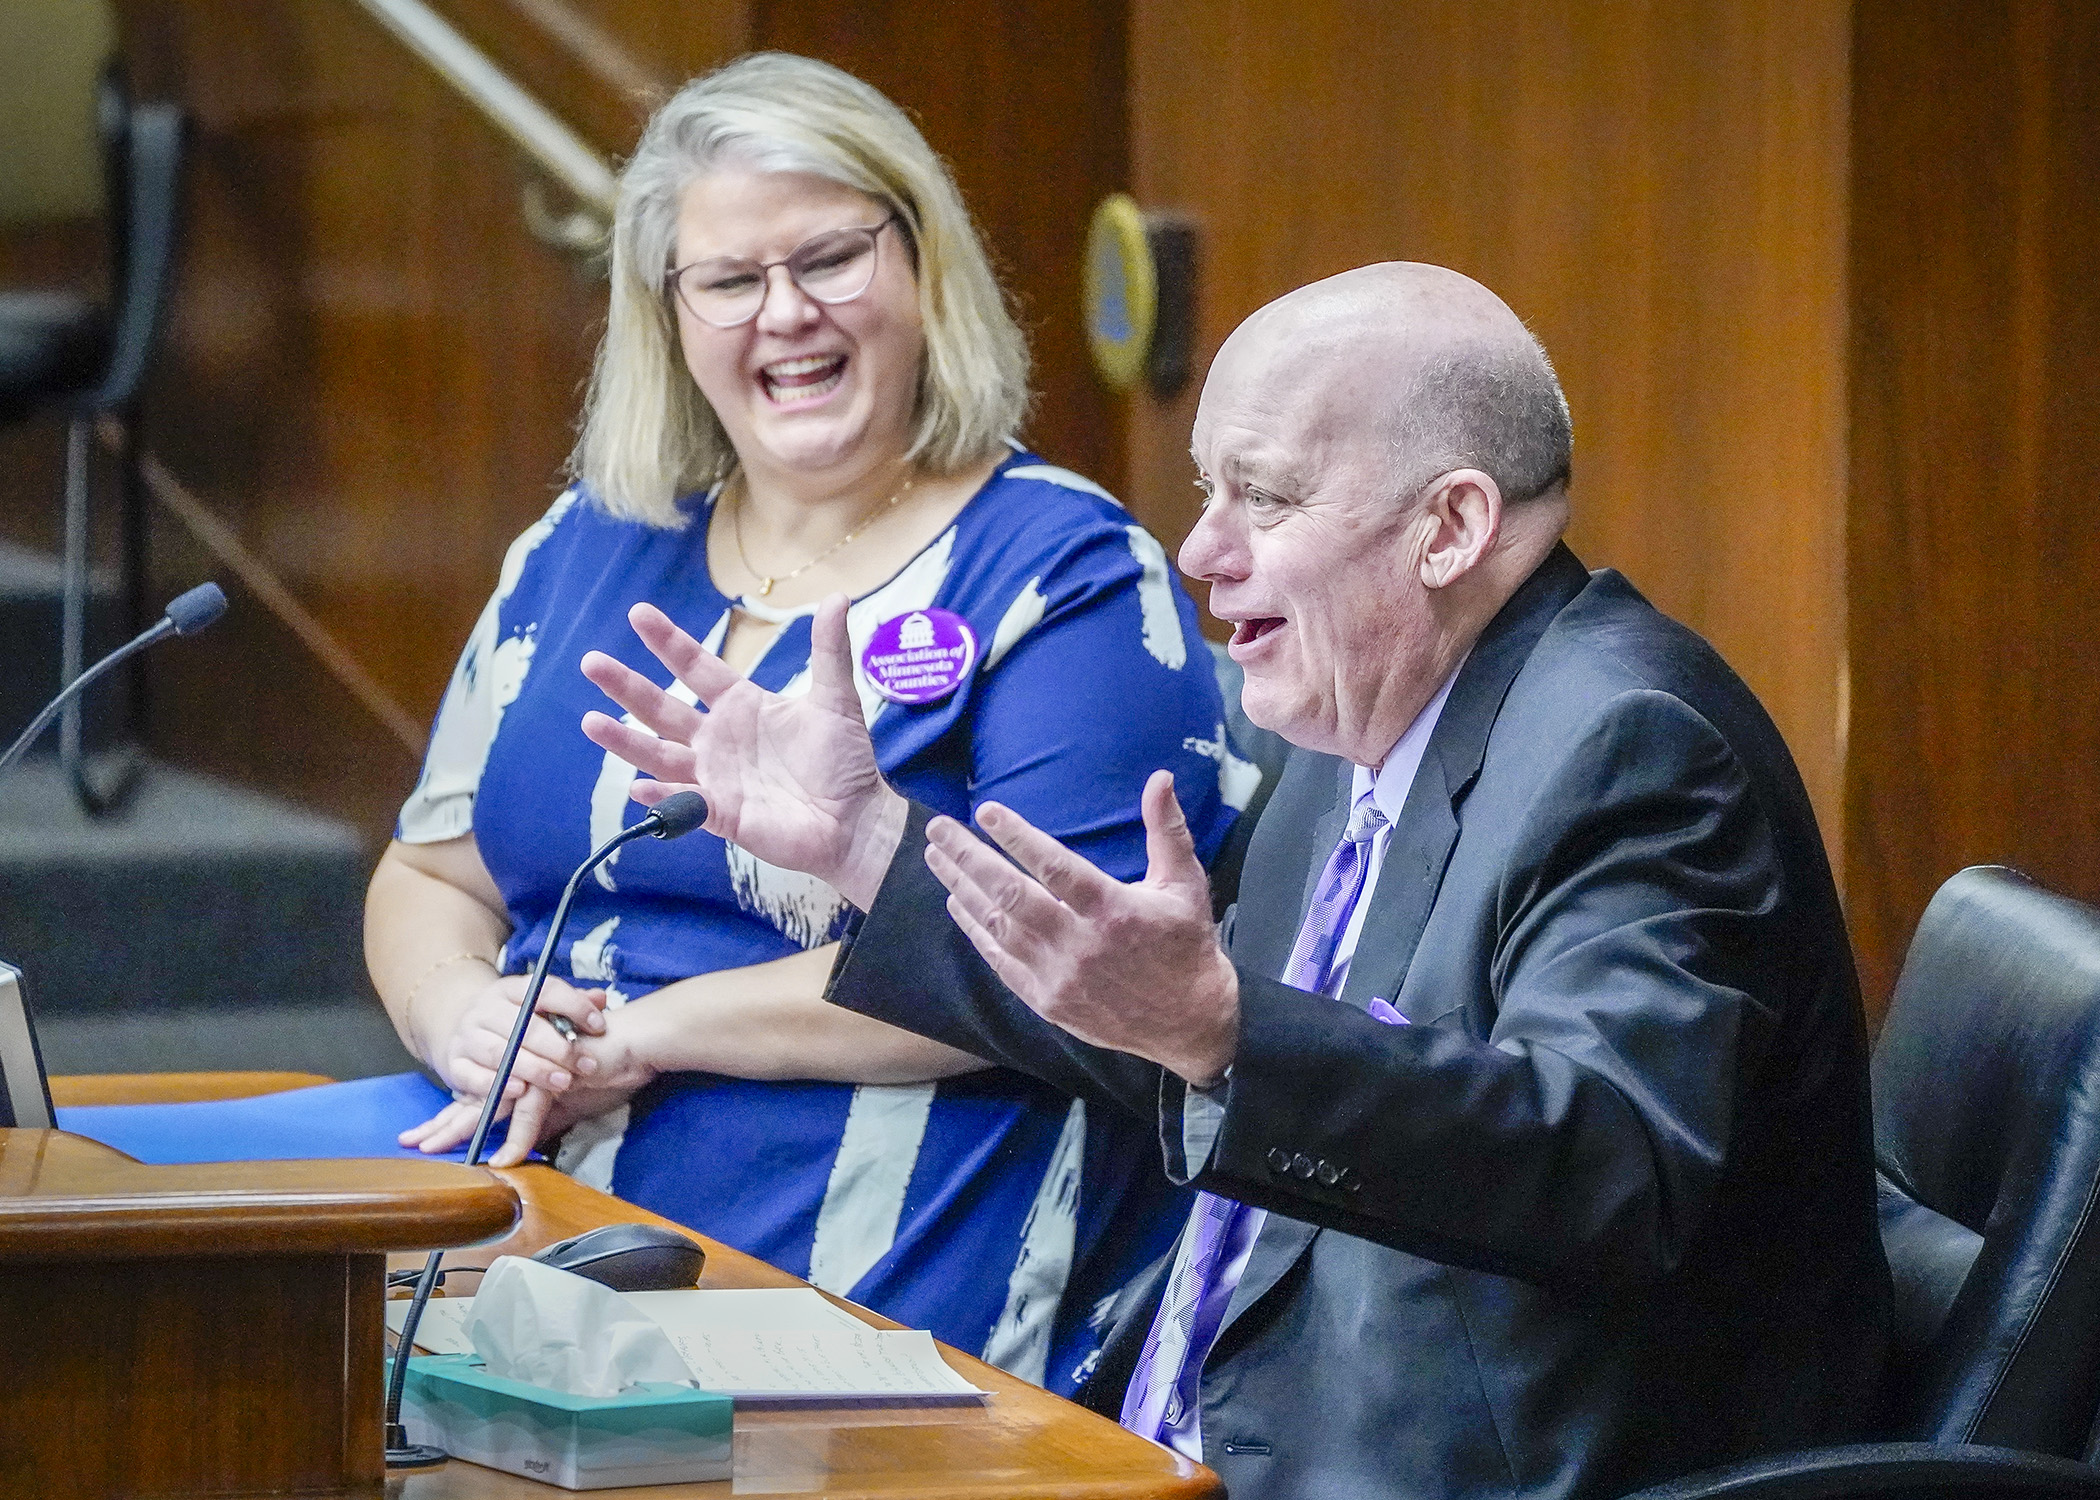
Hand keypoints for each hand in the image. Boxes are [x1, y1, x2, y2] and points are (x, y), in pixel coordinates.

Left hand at [404, 999, 663, 1166]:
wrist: (636, 1043)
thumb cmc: (608, 1067)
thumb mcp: (570, 1102)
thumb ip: (543, 1120)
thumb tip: (523, 1145)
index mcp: (521, 1073)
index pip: (478, 1098)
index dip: (451, 1118)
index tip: (424, 1134)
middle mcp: (520, 1068)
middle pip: (472, 1100)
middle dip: (441, 1124)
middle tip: (411, 1141)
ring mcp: (531, 1069)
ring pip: (488, 1105)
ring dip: (462, 1130)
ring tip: (435, 1149)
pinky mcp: (549, 1076)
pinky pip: (529, 1114)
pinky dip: (519, 1140)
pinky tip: (504, 1160)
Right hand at [580, 595, 907, 909]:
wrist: (856, 820)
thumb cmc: (844, 762)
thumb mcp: (836, 700)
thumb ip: (829, 651)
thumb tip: (838, 597)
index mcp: (740, 706)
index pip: (696, 668)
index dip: (668, 642)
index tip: (639, 613)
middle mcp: (718, 739)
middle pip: (662, 709)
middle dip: (626, 688)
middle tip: (591, 661)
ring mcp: (714, 777)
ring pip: (659, 755)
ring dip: (626, 741)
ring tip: (591, 721)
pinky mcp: (721, 815)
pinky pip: (683, 805)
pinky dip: (660, 798)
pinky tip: (635, 787)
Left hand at [924, 770, 1240, 1084]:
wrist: (1188, 1022)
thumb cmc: (1185, 943)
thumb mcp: (1185, 883)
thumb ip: (1167, 830)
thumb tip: (1160, 777)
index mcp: (1113, 910)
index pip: (1054, 866)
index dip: (1017, 837)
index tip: (986, 812)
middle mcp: (1080, 944)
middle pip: (1011, 895)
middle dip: (969, 858)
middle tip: (939, 828)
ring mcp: (1059, 976)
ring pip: (998, 926)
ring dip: (963, 888)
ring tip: (936, 857)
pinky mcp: (1047, 1000)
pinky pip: (1000, 961)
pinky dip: (976, 930)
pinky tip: (957, 903)